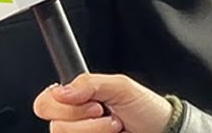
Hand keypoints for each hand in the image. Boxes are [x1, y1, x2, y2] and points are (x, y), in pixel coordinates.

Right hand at [33, 74, 172, 132]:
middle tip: (105, 113)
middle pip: (55, 126)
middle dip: (84, 121)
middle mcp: (75, 121)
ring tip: (116, 127)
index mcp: (75, 99)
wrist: (166, 132)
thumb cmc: (147, 109)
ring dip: (95, 132)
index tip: (93, 103)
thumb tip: (61, 91)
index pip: (45, 104)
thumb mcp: (121, 87)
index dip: (63, 106)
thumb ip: (88, 83)